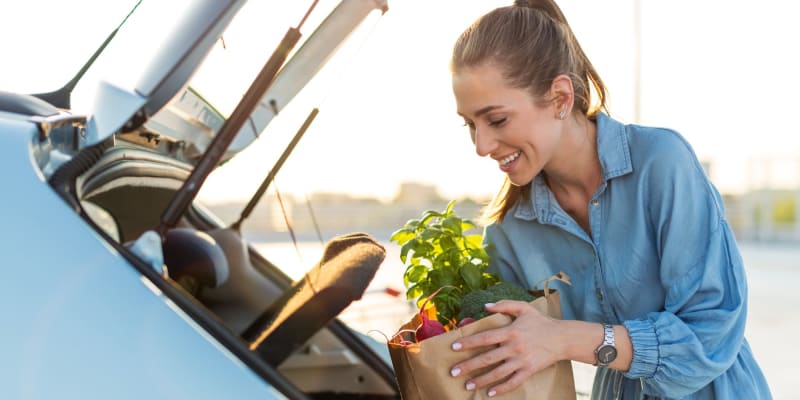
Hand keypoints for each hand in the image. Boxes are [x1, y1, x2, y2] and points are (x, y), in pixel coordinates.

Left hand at [449, 300, 563, 396]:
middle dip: (469, 366)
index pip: (485, 338)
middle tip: (453, 372)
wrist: (563, 338)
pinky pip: (513, 382)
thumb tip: (485, 306)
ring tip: (467, 385)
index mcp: (511, 332)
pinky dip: (501, 388)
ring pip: (497, 373)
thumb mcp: (524, 308)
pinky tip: (489, 393)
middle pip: (487, 358)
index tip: (453, 346)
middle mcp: (514, 347)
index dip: (468, 342)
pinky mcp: (529, 371)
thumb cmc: (541, 322)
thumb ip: (504, 305)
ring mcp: (522, 361)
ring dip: (481, 380)